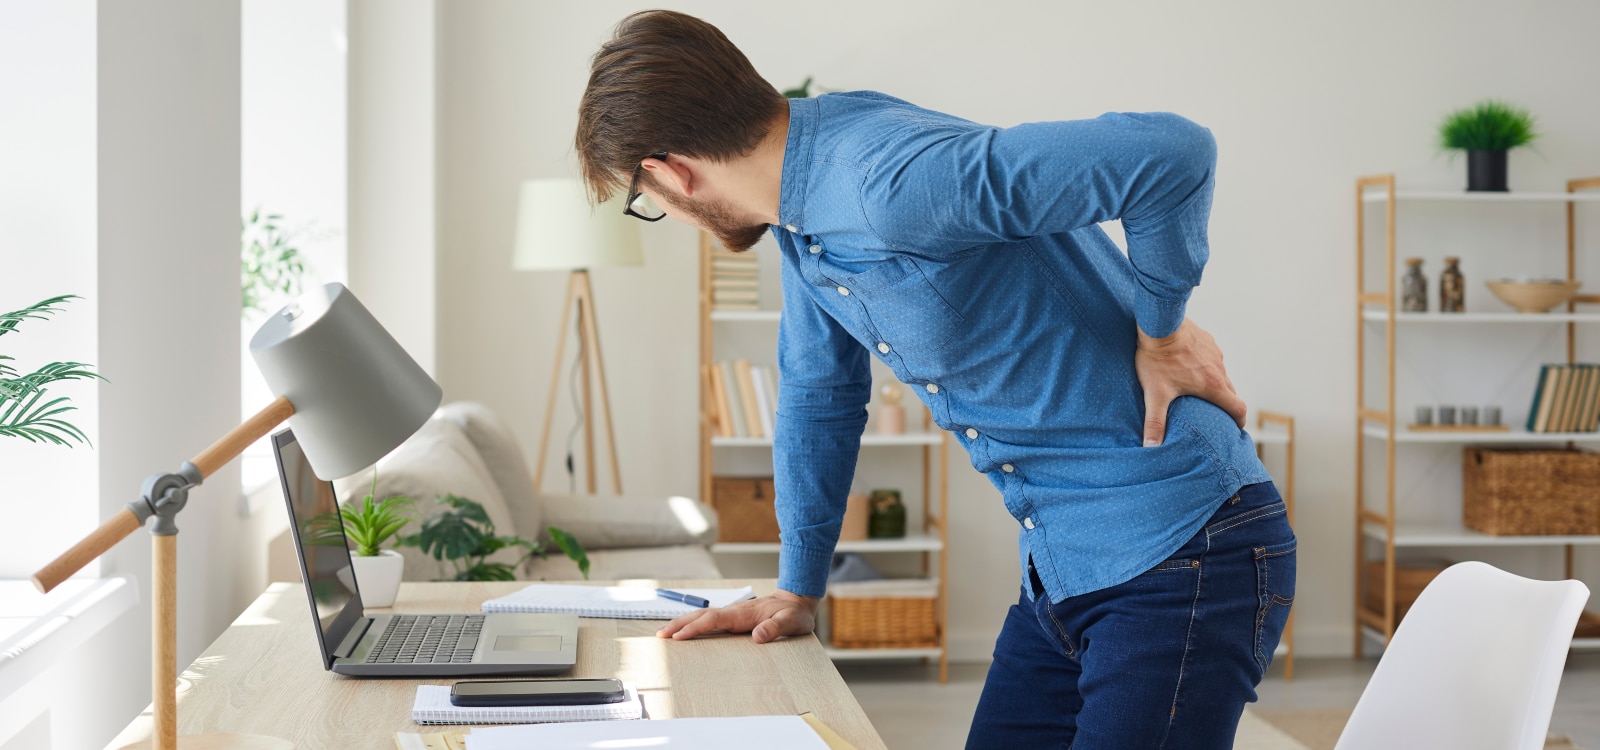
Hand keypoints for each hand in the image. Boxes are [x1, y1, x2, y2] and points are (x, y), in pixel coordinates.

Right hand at [656, 590, 819, 643]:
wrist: (795, 600)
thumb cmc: (793, 613)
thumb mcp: (791, 622)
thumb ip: (776, 627)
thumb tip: (757, 636)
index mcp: (743, 614)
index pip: (714, 620)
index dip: (695, 628)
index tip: (679, 636)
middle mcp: (734, 611)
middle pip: (701, 616)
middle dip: (679, 624)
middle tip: (660, 635)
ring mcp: (732, 613)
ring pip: (702, 616)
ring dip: (682, 623)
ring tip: (664, 632)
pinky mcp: (732, 617)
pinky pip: (708, 620)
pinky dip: (692, 624)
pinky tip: (684, 629)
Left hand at [1135, 318, 1246, 445]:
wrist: (1158, 324)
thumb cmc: (1157, 359)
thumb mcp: (1155, 394)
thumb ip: (1155, 422)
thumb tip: (1151, 447)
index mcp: (1213, 385)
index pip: (1238, 408)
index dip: (1239, 421)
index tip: (1236, 428)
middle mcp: (1219, 369)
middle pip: (1230, 392)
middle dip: (1226, 404)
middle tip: (1215, 413)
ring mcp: (1214, 352)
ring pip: (1221, 374)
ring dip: (1216, 384)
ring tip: (1201, 391)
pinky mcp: (1207, 340)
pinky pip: (1212, 357)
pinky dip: (1207, 366)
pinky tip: (1190, 366)